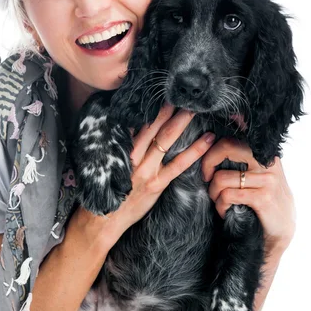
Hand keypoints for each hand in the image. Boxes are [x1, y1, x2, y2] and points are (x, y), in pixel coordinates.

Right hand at [105, 103, 215, 238]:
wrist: (102, 218)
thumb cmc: (108, 188)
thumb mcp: (110, 160)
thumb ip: (123, 143)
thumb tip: (135, 124)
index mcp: (122, 146)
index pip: (139, 120)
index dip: (153, 106)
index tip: (165, 92)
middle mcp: (133, 154)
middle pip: (154, 125)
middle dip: (170, 108)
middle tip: (185, 94)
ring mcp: (146, 169)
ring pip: (166, 139)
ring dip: (183, 122)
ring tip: (197, 109)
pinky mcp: (156, 184)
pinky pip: (178, 165)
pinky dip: (194, 151)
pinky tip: (208, 140)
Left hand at [201, 137, 295, 253]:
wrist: (282, 231)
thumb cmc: (263, 201)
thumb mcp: (258, 176)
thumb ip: (242, 161)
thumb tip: (216, 143)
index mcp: (265, 154)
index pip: (231, 140)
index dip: (212, 153)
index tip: (207, 170)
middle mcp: (268, 163)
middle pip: (226, 148)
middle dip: (208, 164)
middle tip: (207, 180)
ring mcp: (267, 180)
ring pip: (222, 177)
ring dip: (213, 193)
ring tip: (219, 201)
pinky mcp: (263, 198)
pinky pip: (228, 196)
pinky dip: (220, 206)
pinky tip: (225, 212)